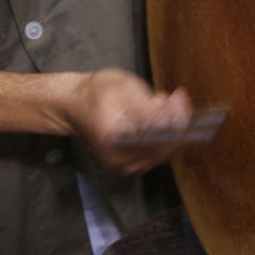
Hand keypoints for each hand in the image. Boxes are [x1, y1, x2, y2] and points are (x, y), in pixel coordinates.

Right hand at [62, 68, 192, 175]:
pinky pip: (159, 152)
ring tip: (164, 102)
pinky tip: (159, 115)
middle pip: (166, 148)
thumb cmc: (96, 93)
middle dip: (179, 121)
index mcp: (115, 139)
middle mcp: (121, 160)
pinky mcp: (133, 165)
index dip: (177, 118)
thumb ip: (148, 108)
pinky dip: (166, 134)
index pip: (159, 137)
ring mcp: (127, 166)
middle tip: (177, 97)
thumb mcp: (123, 88)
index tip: (179, 96)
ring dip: (174, 127)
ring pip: (166, 151)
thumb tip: (173, 121)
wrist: (76, 106)